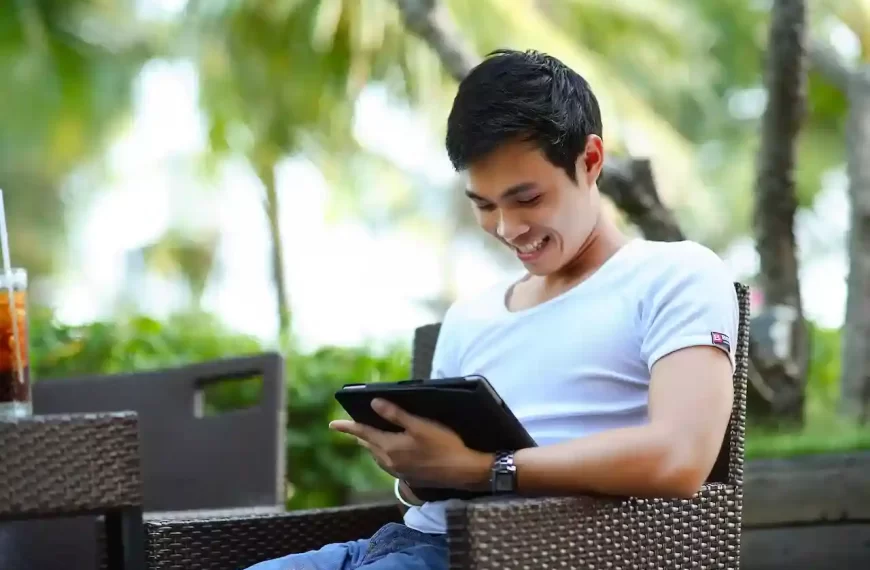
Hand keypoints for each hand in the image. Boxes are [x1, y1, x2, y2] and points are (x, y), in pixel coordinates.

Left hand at [329, 398, 492, 489]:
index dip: (348, 427)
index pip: (363, 433)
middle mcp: (390, 461)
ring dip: (371, 445)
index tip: (332, 424)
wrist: (462, 471)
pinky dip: (382, 453)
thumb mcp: (419, 425)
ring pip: (377, 455)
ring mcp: (398, 470)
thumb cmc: (443, 445)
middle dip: (359, 435)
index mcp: (390, 447)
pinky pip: (387, 462)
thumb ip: (395, 414)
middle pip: (369, 445)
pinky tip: (389, 450)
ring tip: (367, 436)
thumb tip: (373, 403)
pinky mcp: (408, 475)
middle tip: (351, 427)